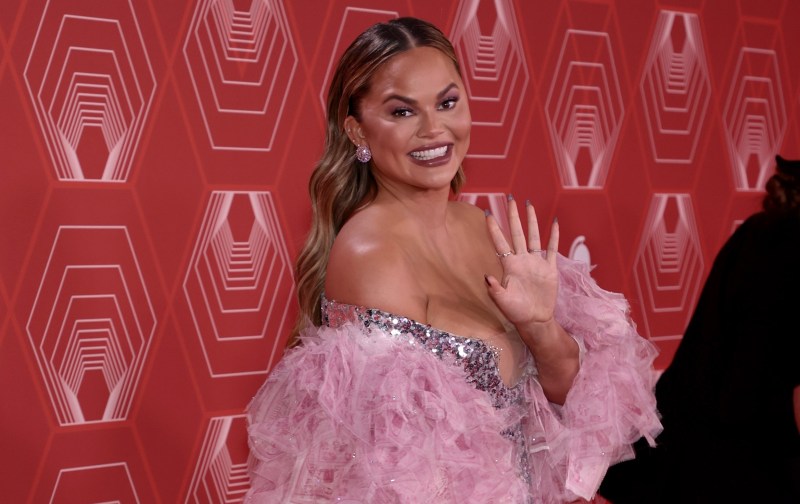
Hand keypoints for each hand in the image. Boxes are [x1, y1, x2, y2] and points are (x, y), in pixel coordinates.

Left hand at [484, 196, 558, 331]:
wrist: (535, 320)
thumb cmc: (516, 312)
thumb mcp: (503, 302)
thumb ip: (495, 290)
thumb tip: (486, 277)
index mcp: (509, 266)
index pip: (500, 242)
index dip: (494, 228)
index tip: (488, 213)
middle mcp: (521, 260)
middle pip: (516, 232)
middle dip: (513, 215)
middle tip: (510, 197)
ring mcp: (535, 263)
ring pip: (533, 236)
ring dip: (531, 220)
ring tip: (529, 204)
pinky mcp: (549, 269)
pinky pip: (551, 249)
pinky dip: (553, 236)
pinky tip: (554, 222)